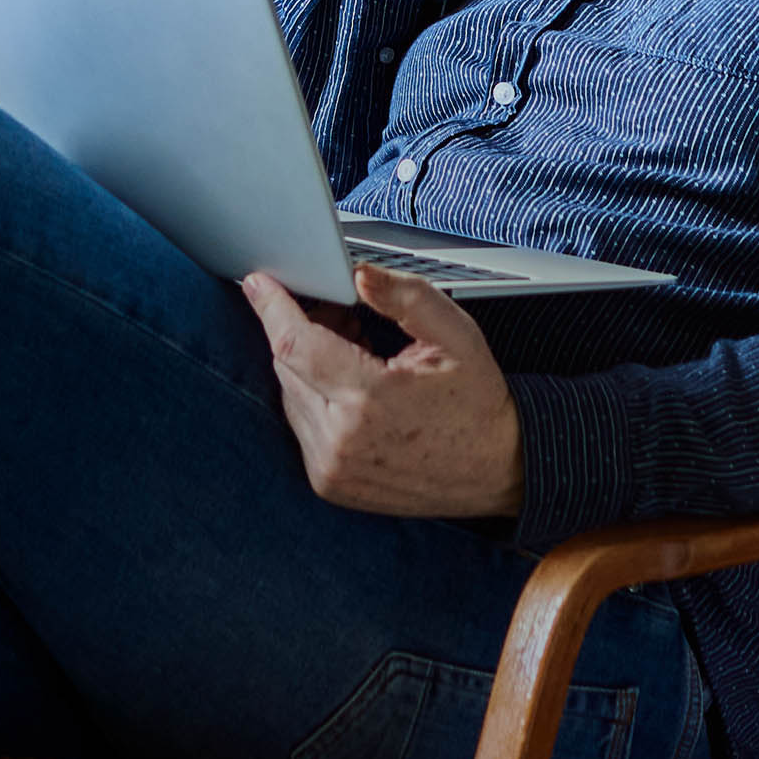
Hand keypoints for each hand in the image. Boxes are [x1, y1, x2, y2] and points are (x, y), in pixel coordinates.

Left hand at [242, 267, 525, 516]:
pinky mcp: (330, 484)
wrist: (498, 469)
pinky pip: (301, 425)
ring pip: (290, 395)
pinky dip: (315, 399)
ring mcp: (332, 469)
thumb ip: (405, 297)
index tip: (259, 283)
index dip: (273, 307)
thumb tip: (358, 274)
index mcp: (370, 400)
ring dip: (310, 366)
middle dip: (303, 330)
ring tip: (358, 353)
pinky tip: (352, 390)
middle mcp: (341, 442)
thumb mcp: (456, 334)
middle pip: (288, 366)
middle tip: (343, 314)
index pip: (296, 344)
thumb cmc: (478, 402)